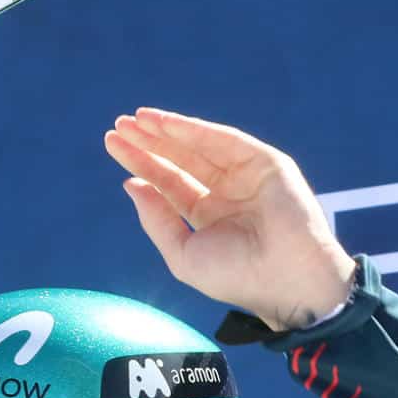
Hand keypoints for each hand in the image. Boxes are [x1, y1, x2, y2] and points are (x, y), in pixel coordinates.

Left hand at [105, 108, 355, 332]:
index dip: (142, 164)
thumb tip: (131, 185)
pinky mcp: (265, 162)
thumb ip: (156, 220)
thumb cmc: (235, 276)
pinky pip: (222, 140)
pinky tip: (163, 123)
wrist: (284, 278)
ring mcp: (246, 176)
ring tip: (133, 120)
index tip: (113, 146)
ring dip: (166, 130)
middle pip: (180, 161)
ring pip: (198, 146)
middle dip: (149, 143)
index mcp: (208, 218)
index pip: (169, 184)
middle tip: (118, 127)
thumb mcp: (183, 254)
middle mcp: (227, 194)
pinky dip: (192, 129)